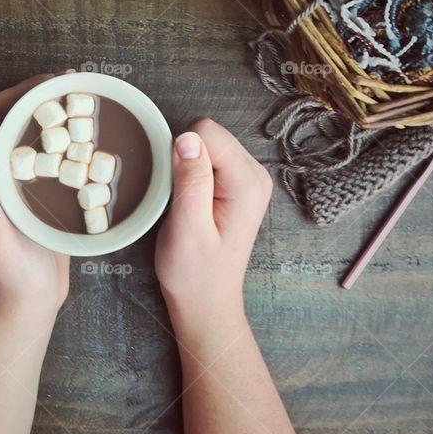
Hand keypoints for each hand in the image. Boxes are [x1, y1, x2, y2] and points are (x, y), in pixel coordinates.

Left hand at [0, 74, 70, 325]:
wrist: (28, 306)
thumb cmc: (5, 272)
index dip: (12, 95)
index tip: (43, 84)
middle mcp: (1, 176)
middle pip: (17, 122)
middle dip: (40, 98)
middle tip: (72, 84)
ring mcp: (24, 187)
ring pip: (38, 139)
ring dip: (58, 117)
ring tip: (86, 102)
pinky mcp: (45, 199)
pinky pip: (57, 162)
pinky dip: (73, 145)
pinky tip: (97, 141)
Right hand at [155, 118, 271, 326]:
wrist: (206, 301)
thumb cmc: (194, 273)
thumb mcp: (188, 229)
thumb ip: (191, 182)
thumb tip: (187, 138)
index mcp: (248, 181)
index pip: (206, 132)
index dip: (180, 154)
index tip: (178, 190)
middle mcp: (254, 173)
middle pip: (207, 134)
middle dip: (183, 160)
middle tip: (181, 202)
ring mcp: (247, 178)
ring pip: (204, 144)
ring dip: (186, 169)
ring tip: (186, 205)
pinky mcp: (235, 184)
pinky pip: (206, 158)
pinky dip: (190, 174)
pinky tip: (190, 203)